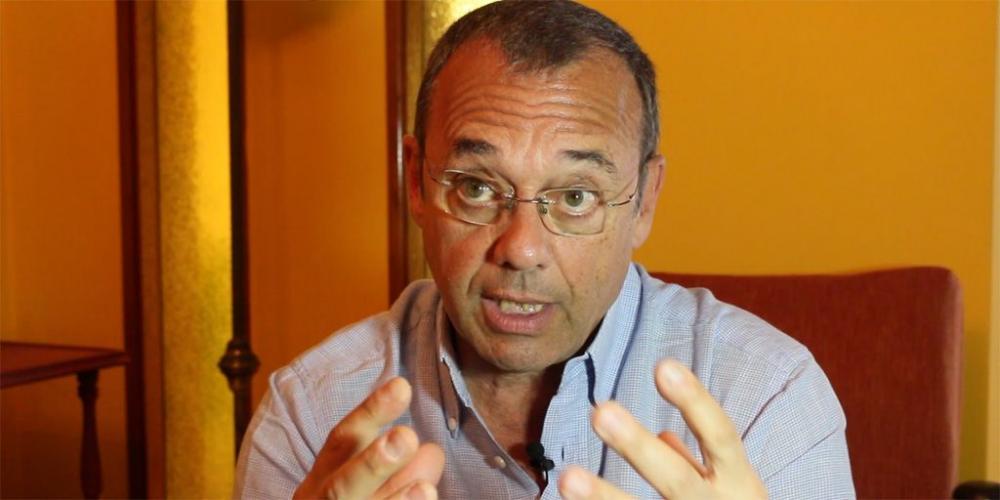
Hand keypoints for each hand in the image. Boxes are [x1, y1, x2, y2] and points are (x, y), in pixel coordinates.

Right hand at [293, 377, 444, 499]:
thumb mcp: (358, 481)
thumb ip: (392, 464)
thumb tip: (430, 453)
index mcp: (321, 479)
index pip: (342, 441)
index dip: (370, 413)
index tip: (402, 386)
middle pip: (342, 488)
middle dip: (372, 464)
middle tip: (406, 437)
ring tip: (426, 489)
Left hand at [558, 359, 765, 499]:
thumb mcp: (734, 491)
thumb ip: (702, 464)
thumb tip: (667, 436)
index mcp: (740, 486)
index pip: (721, 436)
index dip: (695, 402)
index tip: (662, 366)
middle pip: (678, 481)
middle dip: (639, 448)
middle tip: (599, 411)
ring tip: (567, 478)